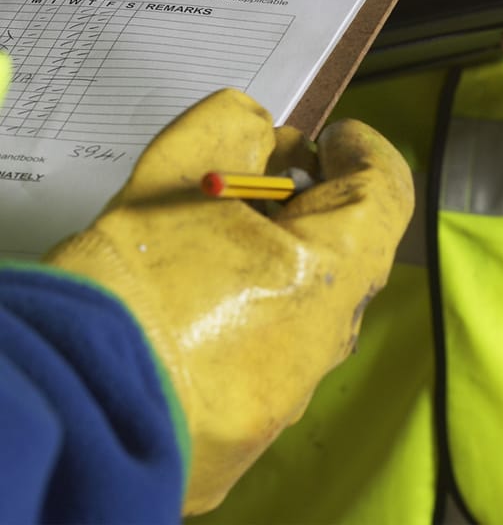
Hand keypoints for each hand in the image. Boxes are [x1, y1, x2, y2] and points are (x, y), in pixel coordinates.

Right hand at [45, 89, 412, 514]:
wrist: (69, 402)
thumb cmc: (128, 283)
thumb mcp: (179, 167)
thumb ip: (236, 128)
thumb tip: (266, 137)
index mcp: (331, 272)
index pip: (386, 192)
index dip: (364, 150)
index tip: (331, 138)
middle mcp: (330, 337)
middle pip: (348, 245)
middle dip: (313, 201)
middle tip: (261, 179)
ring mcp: (297, 387)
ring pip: (313, 298)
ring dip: (284, 254)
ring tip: (220, 235)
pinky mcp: (260, 422)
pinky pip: (277, 345)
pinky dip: (256, 307)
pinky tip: (202, 293)